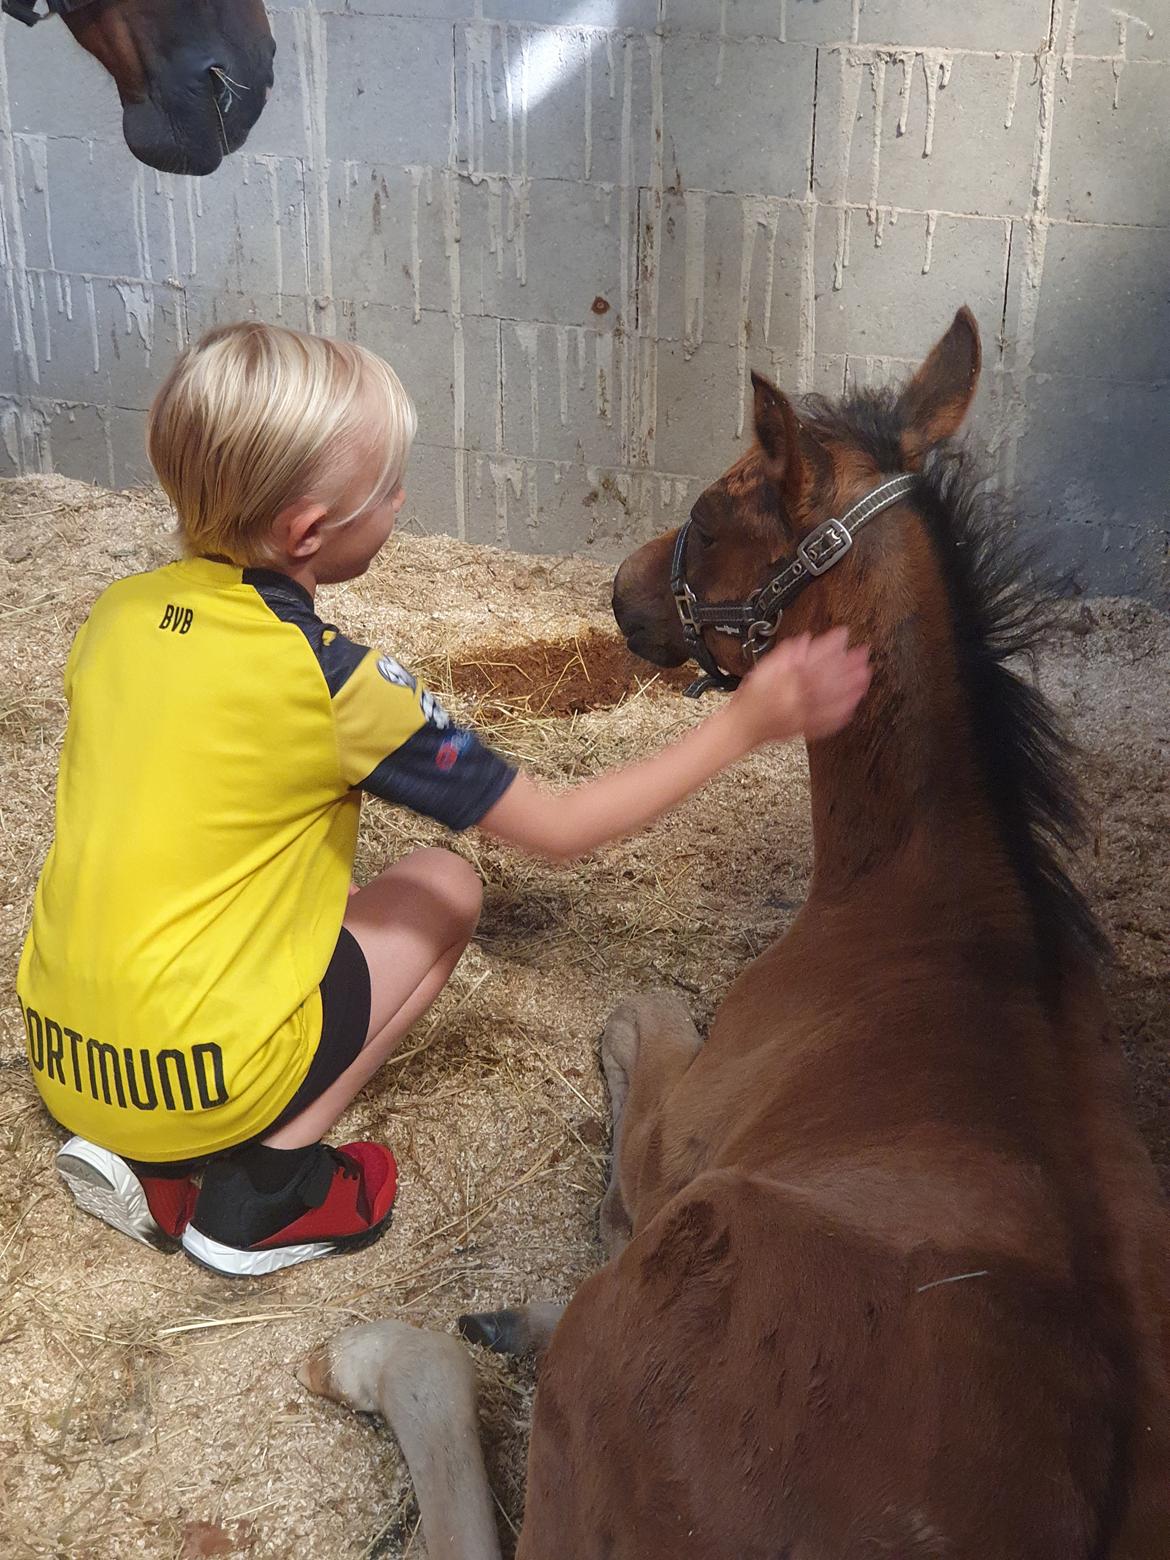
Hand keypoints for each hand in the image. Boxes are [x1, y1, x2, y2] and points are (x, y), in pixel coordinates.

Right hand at [727, 627, 870, 747]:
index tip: (843, 635)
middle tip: (864, 654)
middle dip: (848, 666)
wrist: (742, 727)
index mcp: (786, 681)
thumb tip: (804, 641)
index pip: (813, 659)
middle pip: (828, 679)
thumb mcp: (763, 669)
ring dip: (851, 687)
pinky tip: (854, 703)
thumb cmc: (751, 698)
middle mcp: (797, 698)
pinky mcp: (806, 729)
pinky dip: (843, 712)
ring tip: (865, 676)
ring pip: (831, 700)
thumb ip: (785, 655)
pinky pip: (827, 722)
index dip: (831, 646)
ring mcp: (803, 715)